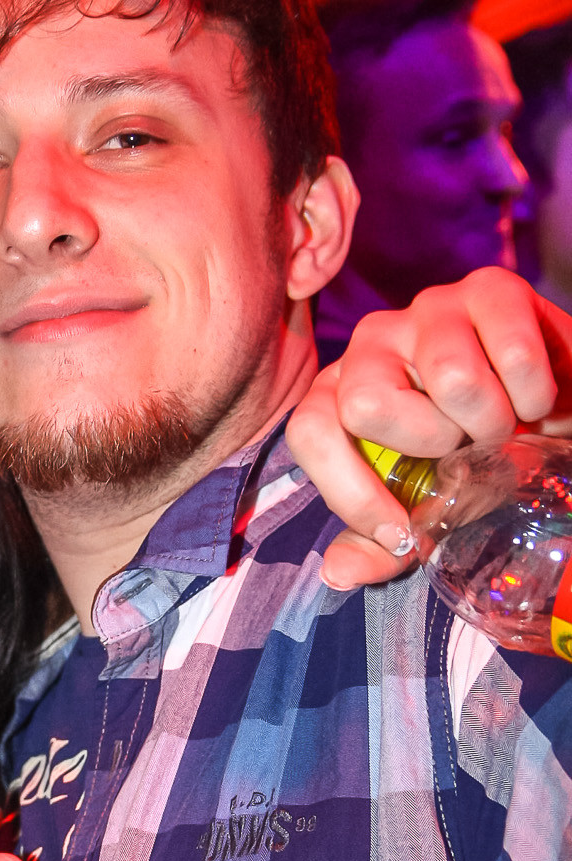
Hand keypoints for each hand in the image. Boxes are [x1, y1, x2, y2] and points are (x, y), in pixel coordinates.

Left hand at [287, 269, 571, 590]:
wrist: (554, 412)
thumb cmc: (479, 459)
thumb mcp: (431, 510)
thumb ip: (383, 545)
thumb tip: (340, 573)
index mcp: (343, 393)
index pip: (312, 431)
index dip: (349, 491)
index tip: (400, 534)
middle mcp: (372, 342)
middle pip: (365, 401)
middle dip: (431, 447)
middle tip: (465, 452)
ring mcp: (429, 308)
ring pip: (450, 378)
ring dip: (494, 422)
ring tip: (505, 424)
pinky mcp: (491, 288)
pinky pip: (511, 353)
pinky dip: (536, 395)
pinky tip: (537, 399)